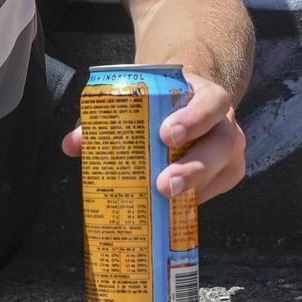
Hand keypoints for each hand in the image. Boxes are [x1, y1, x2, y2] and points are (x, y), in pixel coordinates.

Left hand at [63, 72, 245, 203]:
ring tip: (166, 200)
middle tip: (164, 184)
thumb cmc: (158, 105)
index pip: (211, 102)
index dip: (194, 119)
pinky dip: (199, 197)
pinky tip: (177, 206)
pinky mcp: (228, 170)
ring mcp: (229, 148)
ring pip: (226, 167)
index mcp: (204, 95)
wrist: (184, 101)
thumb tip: (72, 144)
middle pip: (222, 141)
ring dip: (196, 186)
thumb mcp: (136, 102)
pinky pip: (221, 187)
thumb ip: (104, 119)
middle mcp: (223, 121)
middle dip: (193, 166)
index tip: (166, 135)